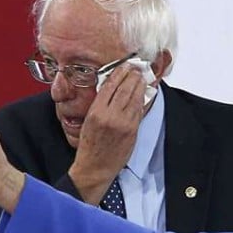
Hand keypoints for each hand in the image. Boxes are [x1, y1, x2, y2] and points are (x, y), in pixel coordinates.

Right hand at [69, 63, 146, 204]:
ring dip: (140, 86)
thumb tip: (112, 90)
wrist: (95, 167)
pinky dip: (142, 100)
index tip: (123, 66)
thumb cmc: (90, 145)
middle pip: (124, 90)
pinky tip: (144, 93)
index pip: (109, 86)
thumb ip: (100, 106)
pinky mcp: (133, 131)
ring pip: (134, 99)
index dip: (118, 73)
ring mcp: (123, 123)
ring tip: (142, 77)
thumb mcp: (89, 122)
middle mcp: (109, 116)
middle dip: (132, 77)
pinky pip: (139, 111)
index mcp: (95, 112)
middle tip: (136, 68)